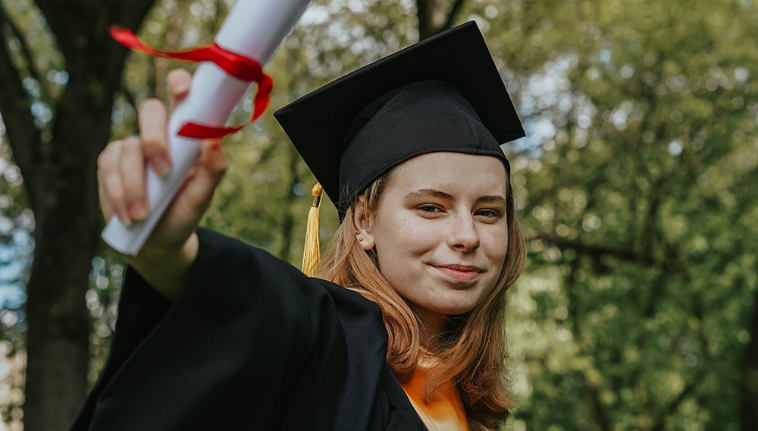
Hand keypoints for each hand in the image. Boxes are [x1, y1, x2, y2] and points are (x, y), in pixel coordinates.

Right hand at [97, 69, 227, 299]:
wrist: (156, 242)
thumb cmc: (183, 213)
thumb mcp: (203, 196)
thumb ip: (213, 168)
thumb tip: (215, 139)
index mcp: (185, 136)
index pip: (182, 98)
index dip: (180, 85)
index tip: (182, 89)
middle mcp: (158, 134)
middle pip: (150, 110)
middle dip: (155, 138)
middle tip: (164, 170)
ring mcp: (132, 146)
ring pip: (128, 147)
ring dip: (135, 184)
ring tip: (143, 214)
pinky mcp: (109, 162)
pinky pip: (109, 166)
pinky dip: (119, 192)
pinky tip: (129, 214)